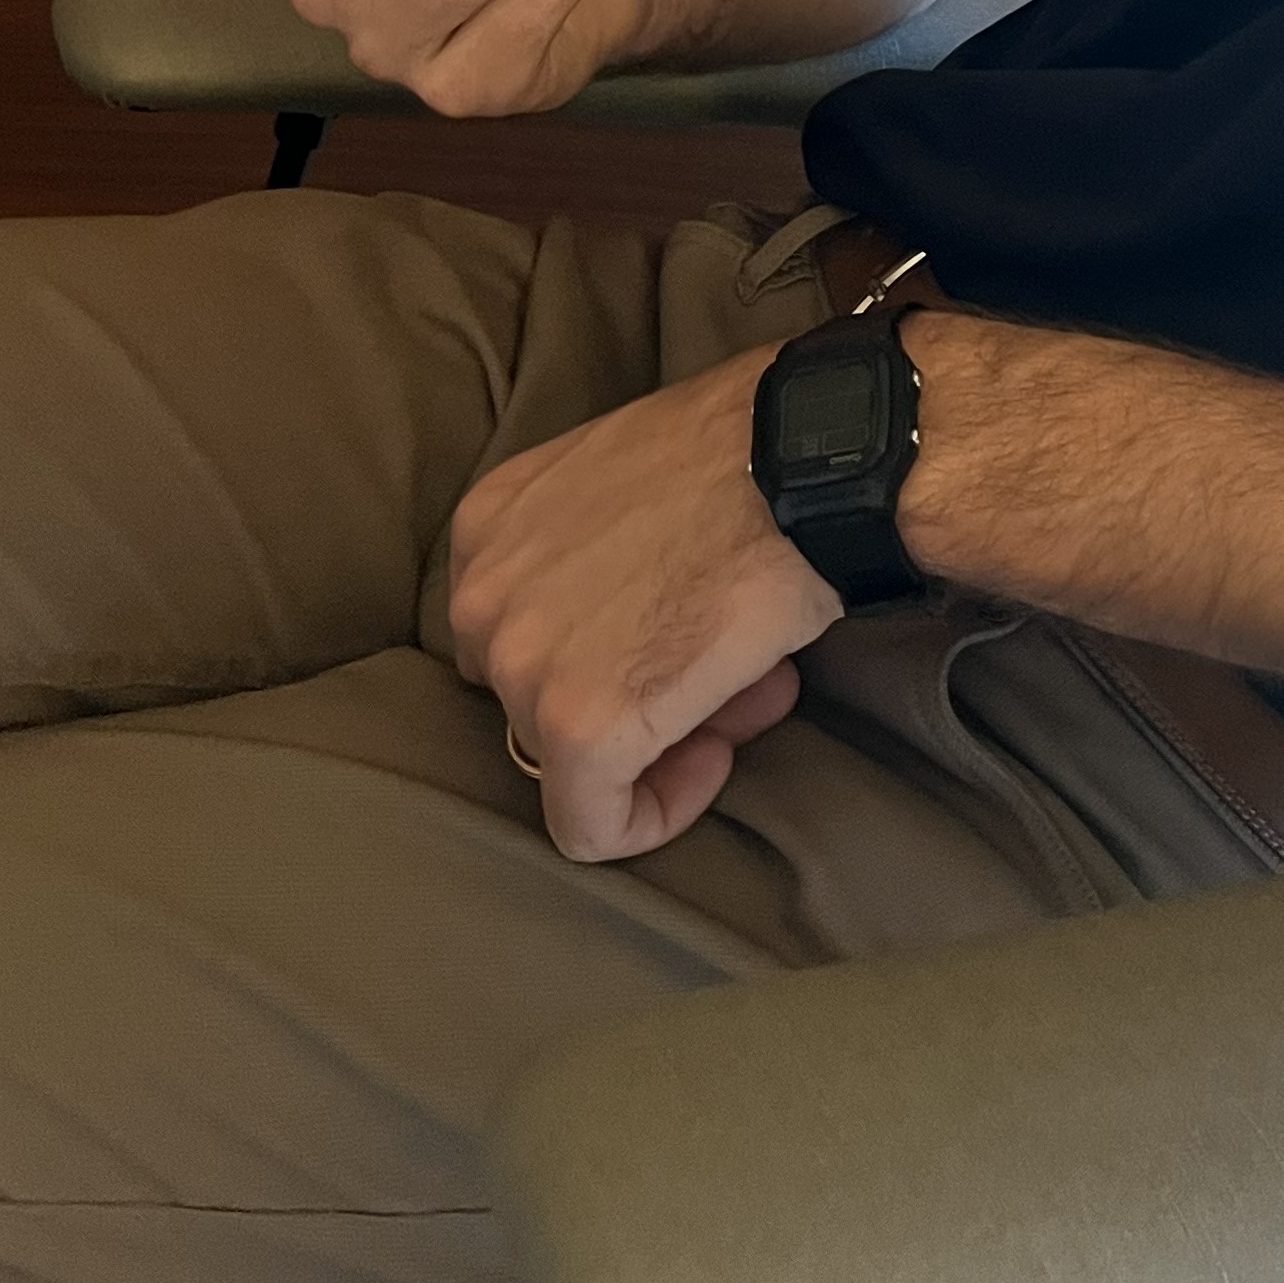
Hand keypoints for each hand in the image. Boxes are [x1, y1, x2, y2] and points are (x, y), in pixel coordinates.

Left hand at [447, 351, 843, 860]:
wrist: (801, 463)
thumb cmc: (741, 459)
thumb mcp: (632, 494)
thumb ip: (608, 577)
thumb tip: (662, 654)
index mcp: (488, 528)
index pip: (520, 632)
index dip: (600, 653)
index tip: (670, 645)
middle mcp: (481, 600)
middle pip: (543, 693)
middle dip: (631, 693)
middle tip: (719, 672)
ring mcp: (521, 667)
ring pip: (569, 755)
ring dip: (654, 739)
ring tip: (740, 694)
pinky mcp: (576, 729)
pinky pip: (591, 823)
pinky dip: (654, 810)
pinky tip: (715, 758)